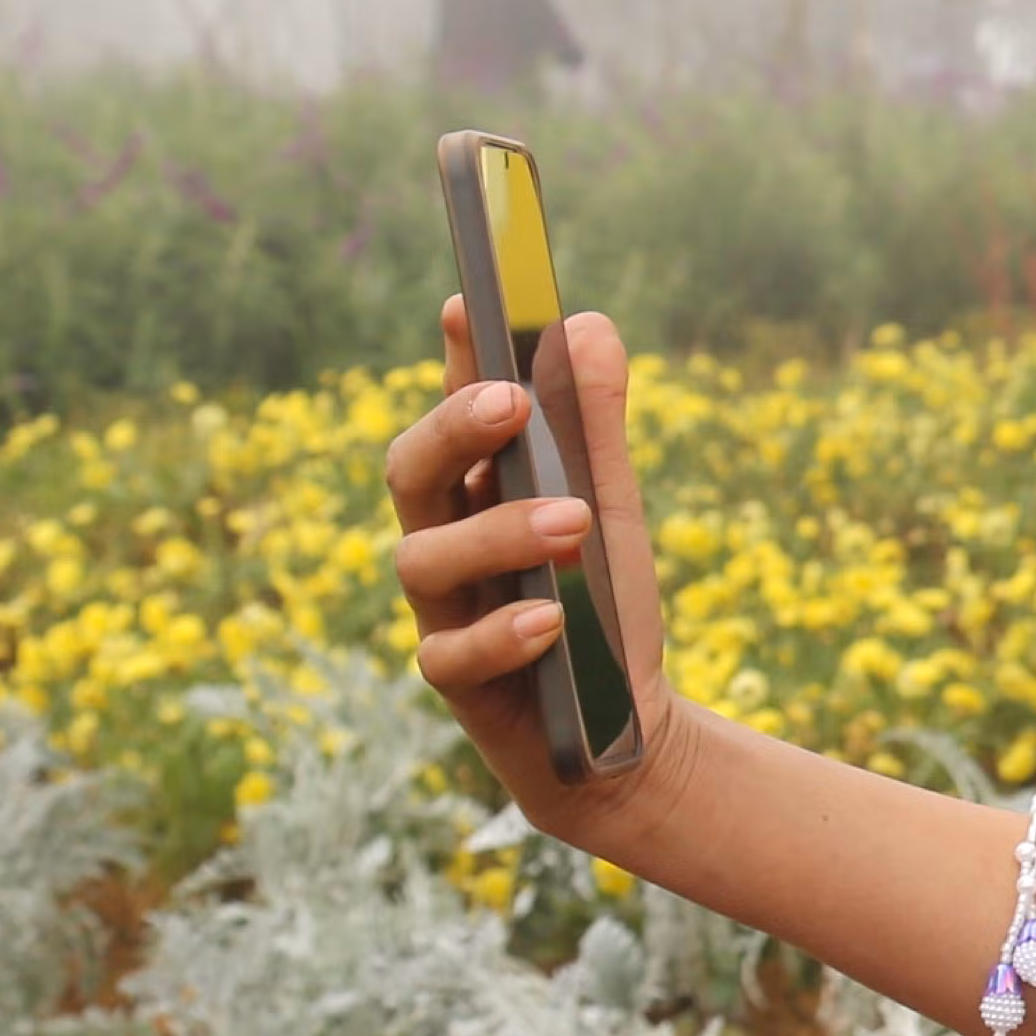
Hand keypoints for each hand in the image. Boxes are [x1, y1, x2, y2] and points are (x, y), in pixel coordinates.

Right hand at [386, 299, 683, 869]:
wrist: (624, 731)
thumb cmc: (603, 608)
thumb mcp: (611, 509)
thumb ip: (595, 427)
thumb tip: (589, 324)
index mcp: (477, 488)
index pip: (453, 411)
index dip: (454, 358)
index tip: (469, 305)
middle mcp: (444, 540)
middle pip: (411, 471)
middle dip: (453, 428)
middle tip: (512, 401)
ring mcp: (442, 611)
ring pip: (425, 559)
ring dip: (499, 534)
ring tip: (573, 522)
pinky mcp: (456, 682)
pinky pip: (454, 654)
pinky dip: (503, 632)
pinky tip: (552, 619)